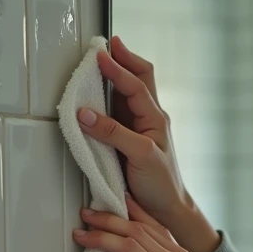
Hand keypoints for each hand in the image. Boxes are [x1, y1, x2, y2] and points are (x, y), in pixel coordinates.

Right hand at [75, 35, 191, 223]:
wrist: (167, 207)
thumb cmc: (161, 184)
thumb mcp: (141, 156)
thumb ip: (114, 133)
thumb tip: (85, 113)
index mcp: (155, 118)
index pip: (135, 85)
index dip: (118, 68)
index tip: (99, 54)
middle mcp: (148, 117)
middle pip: (139, 77)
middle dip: (123, 58)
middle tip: (104, 44)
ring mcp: (137, 125)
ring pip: (127, 91)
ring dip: (115, 73)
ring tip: (98, 59)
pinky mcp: (126, 136)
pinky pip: (115, 109)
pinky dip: (105, 95)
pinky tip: (94, 91)